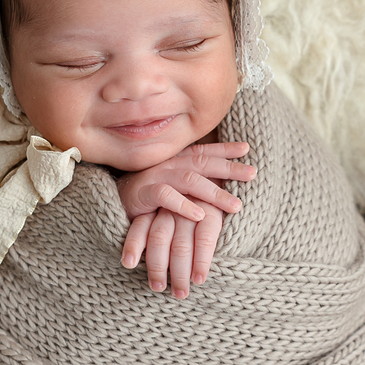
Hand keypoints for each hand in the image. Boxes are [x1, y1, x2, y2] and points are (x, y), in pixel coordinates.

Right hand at [117, 141, 254, 296]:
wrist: (111, 201)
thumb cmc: (146, 194)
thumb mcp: (171, 184)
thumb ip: (191, 180)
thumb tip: (219, 183)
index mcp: (176, 160)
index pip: (204, 151)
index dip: (225, 149)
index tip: (246, 149)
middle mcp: (168, 164)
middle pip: (203, 163)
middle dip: (229, 168)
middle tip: (253, 174)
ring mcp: (156, 176)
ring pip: (189, 179)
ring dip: (214, 192)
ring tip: (235, 205)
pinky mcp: (144, 193)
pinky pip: (166, 197)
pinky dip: (184, 205)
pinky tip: (200, 215)